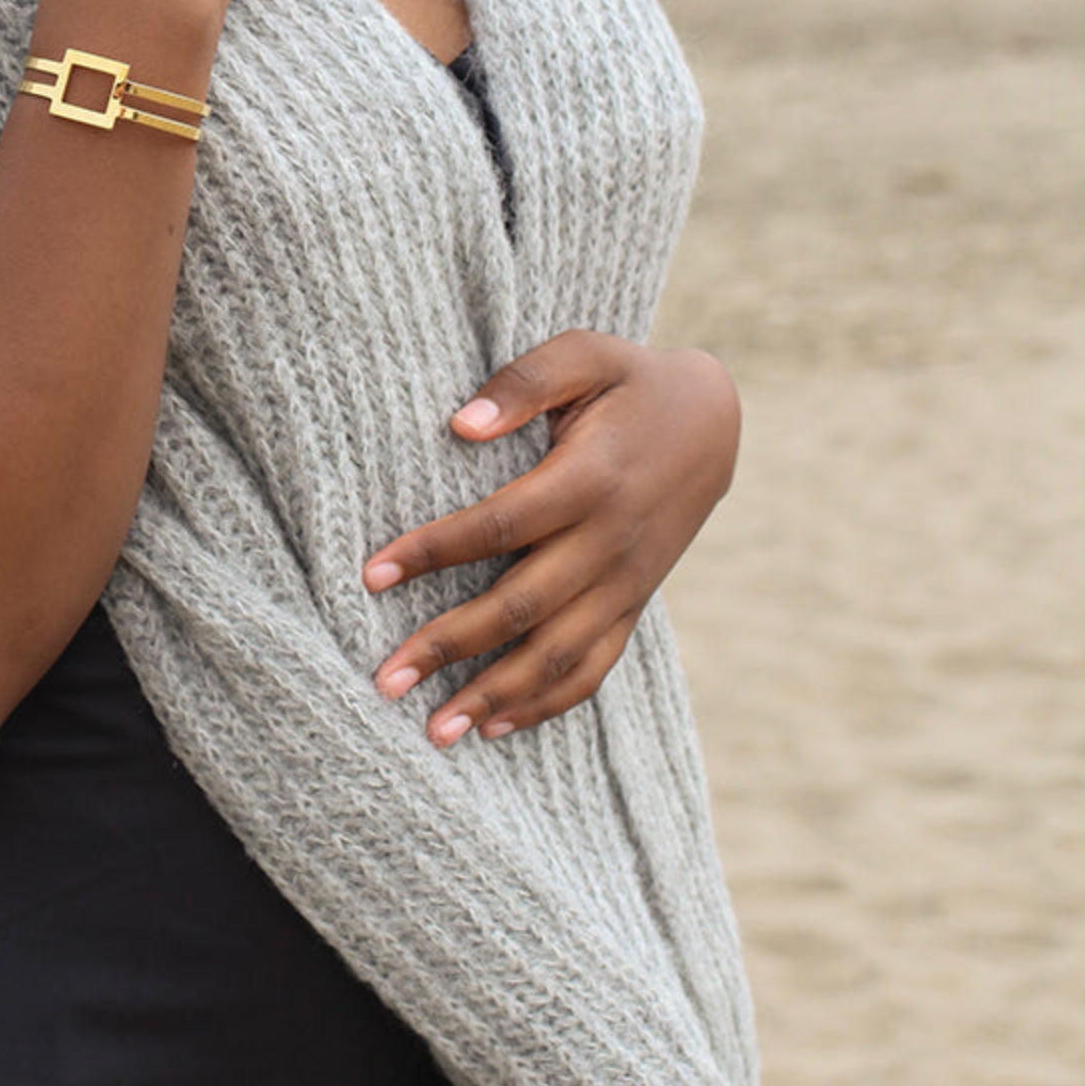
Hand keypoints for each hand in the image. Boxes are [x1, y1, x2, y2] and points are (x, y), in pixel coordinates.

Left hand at [363, 332, 740, 745]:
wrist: (714, 422)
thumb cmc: (630, 381)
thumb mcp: (585, 354)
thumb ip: (523, 381)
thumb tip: (461, 424)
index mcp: (590, 480)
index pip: (499, 526)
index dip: (432, 552)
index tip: (370, 575)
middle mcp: (609, 542)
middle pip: (521, 606)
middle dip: (449, 646)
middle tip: (383, 677)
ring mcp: (625, 582)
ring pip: (556, 654)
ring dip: (493, 696)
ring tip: (432, 732)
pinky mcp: (633, 603)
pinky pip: (593, 667)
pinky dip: (546, 704)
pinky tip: (493, 727)